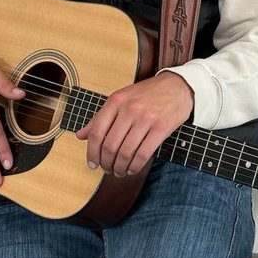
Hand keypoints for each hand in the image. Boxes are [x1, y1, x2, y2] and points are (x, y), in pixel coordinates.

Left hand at [75, 72, 193, 178]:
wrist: (177, 86)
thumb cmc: (147, 94)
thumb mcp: (120, 99)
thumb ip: (100, 118)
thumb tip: (80, 136)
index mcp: (115, 101)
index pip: (97, 132)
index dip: (92, 152)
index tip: (92, 164)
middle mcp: (129, 109)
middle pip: (110, 145)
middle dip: (106, 163)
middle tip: (107, 169)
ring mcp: (145, 118)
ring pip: (125, 152)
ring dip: (120, 167)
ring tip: (120, 171)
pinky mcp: (161, 128)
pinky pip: (143, 154)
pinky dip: (135, 166)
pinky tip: (132, 169)